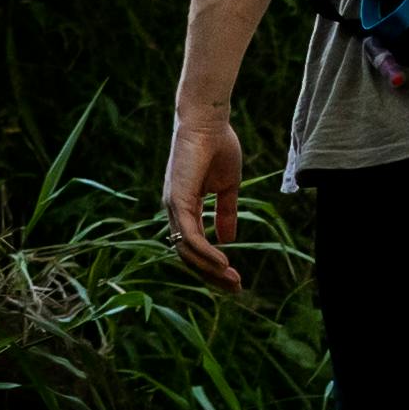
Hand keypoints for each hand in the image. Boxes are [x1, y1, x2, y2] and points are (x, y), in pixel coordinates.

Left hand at [164, 108, 246, 287]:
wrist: (210, 120)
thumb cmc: (218, 146)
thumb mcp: (228, 187)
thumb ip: (225, 213)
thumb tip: (228, 240)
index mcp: (184, 207)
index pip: (194, 247)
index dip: (212, 265)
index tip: (234, 279)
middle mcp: (174, 211)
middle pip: (188, 256)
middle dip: (212, 276)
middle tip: (235, 288)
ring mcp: (173, 206)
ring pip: (187, 251)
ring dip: (210, 270)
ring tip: (232, 280)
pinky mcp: (178, 200)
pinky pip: (190, 236)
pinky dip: (205, 253)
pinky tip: (223, 263)